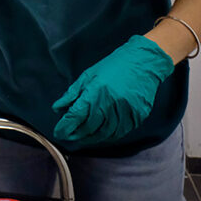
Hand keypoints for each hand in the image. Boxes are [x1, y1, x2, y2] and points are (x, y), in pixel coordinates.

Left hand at [52, 35, 174, 144]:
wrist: (143, 62)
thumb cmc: (114, 66)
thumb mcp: (88, 75)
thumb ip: (72, 93)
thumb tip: (57, 108)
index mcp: (96, 91)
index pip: (76, 115)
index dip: (65, 126)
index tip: (59, 132)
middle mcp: (111, 104)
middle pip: (89, 127)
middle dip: (76, 134)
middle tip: (68, 136)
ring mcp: (126, 112)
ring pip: (105, 134)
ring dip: (91, 139)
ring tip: (81, 138)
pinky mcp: (137, 117)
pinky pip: (119, 133)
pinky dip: (107, 137)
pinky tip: (99, 135)